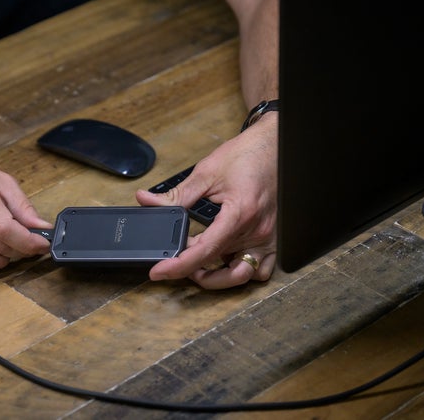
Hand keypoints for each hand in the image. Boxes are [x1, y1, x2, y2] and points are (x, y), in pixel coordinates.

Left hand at [136, 115, 277, 288]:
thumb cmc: (248, 155)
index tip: (159, 272)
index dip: (179, 266)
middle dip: (196, 272)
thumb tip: (147, 201)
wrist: (275, 146)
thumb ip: (176, 195)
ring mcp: (269, 238)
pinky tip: (225, 259)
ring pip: (244, 276)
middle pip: (223, 268)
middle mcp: (258, 231)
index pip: (205, 251)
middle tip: (178, 264)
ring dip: (221, 278)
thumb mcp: (207, 172)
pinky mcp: (274, 239)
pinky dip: (240, 271)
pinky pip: (260, 269)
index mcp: (240, 213)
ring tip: (201, 267)